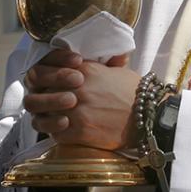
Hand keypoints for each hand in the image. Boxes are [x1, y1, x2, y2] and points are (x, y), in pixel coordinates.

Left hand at [24, 49, 139, 149]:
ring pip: (44, 114)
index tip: (47, 83)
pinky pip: (55, 133)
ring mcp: (78, 111)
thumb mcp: (115, 69)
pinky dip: (55, 133)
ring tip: (50, 118)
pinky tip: (61, 131)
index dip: (45, 77)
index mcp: (85, 70)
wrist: (148, 114)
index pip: (49, 69)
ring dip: (45, 117)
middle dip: (42, 97)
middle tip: (45, 102)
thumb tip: (89, 57)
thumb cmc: (133, 91)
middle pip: (43, 92)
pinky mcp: (81, 132)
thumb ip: (96, 64)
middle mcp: (78, 88)